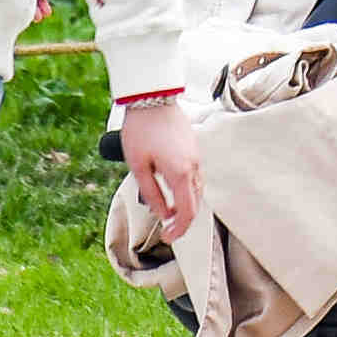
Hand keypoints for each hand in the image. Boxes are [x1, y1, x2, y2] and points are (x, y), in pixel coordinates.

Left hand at [115, 89, 202, 236]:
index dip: (179, 230)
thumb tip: (162, 215)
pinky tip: (173, 191)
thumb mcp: (138, 166)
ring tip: (169, 213)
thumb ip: (151, 193)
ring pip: (198, 190)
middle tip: (167, 232)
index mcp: (181, 173)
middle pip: (196, 203)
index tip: (167, 238)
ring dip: (186, 205)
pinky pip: (196, 177)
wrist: (153, 97)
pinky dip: (188, 190)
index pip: (187, 212)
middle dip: (183, 221)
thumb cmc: (141, 129)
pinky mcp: (194, 148)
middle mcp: (194, 166)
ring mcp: (196, 156)